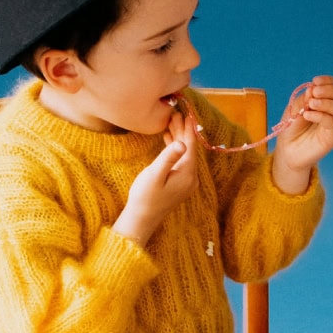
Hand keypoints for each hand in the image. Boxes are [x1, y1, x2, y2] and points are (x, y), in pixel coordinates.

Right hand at [112, 111, 197, 246]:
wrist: (142, 218)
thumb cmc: (145, 196)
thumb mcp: (154, 174)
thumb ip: (168, 157)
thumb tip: (182, 143)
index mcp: (187, 174)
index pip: (191, 146)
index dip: (188, 129)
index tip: (187, 113)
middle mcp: (191, 177)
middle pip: (189, 149)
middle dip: (182, 131)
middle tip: (175, 114)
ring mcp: (186, 181)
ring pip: (184, 154)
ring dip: (178, 139)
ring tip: (170, 122)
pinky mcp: (179, 183)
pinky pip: (180, 161)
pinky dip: (175, 149)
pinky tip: (168, 139)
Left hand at [272, 75, 332, 193]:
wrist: (287, 150)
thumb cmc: (292, 127)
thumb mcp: (295, 108)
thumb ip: (305, 99)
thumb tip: (313, 89)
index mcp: (328, 101)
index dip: (329, 81)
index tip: (314, 81)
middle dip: (330, 90)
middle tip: (314, 93)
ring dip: (326, 103)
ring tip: (310, 104)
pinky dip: (321, 116)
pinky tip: (307, 114)